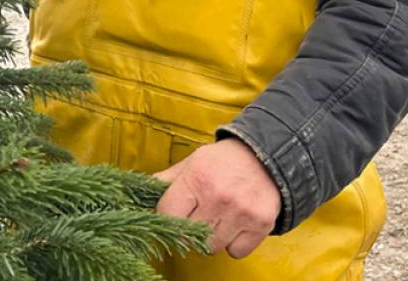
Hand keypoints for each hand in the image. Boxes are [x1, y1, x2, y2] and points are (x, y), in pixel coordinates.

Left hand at [155, 138, 280, 258]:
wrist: (266, 156)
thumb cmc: (223, 161)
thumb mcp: (193, 161)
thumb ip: (167, 179)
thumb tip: (141, 191)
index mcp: (197, 178)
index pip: (167, 214)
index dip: (167, 216)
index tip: (175, 212)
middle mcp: (218, 197)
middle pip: (189, 236)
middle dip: (190, 229)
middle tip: (198, 217)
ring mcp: (241, 212)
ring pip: (212, 247)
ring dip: (212, 238)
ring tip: (217, 219)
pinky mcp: (261, 224)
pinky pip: (236, 252)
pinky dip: (234, 244)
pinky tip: (234, 226)